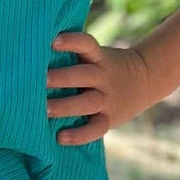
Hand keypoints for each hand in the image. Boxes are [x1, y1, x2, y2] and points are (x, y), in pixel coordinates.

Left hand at [46, 30, 154, 145]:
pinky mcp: (109, 119)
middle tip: (40, 80)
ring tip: (44, 110)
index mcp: (99, 58)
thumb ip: (74, 56)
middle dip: (62, 78)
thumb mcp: (97, 55)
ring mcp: (108, 99)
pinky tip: (60, 137)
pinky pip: (95, 128)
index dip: (71, 42)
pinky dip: (79, 135)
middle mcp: (104, 77)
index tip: (52, 42)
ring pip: (88, 102)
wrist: (145, 79)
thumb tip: (33, 53)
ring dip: (65, 106)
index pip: (87, 44)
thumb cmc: (106, 66)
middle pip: (84, 75)